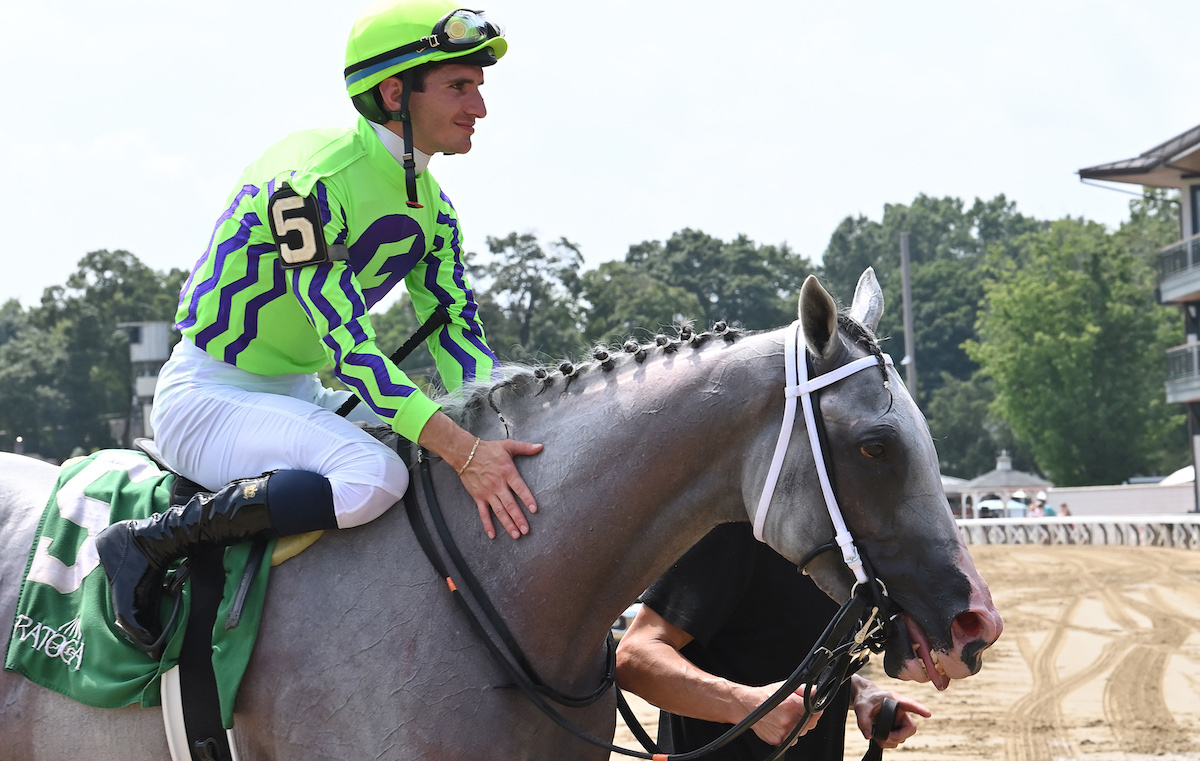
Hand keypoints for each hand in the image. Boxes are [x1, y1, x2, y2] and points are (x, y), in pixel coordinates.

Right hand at [417, 412, 542, 539]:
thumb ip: (525, 447)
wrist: (465, 453)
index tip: (534, 510)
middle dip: (519, 518)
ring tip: (516, 535)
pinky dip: (487, 524)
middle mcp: (498, 485)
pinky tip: (493, 535)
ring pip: (499, 511)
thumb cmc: (488, 449)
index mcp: (507, 473)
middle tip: (526, 530)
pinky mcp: (478, 497)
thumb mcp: (508, 445)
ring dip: (507, 524)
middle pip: (510, 504)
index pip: (519, 488)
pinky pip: (483, 513)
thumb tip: (541, 446)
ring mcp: (487, 493)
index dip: (527, 499)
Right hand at [745, 682, 822, 746]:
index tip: (812, 709)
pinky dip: (788, 733)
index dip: (815, 711)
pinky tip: (780, 724)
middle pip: (810, 725)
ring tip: (785, 717)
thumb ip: (802, 689)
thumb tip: (815, 691)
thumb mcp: (784, 686)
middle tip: (797, 712)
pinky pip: (790, 740)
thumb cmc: (764, 696)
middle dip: (806, 719)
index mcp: (791, 705)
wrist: (746, 706)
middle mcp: (788, 720)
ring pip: (800, 733)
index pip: (815, 714)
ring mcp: (782, 732)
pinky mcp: (777, 740)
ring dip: (797, 727)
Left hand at [850, 675, 930, 748]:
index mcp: (894, 700)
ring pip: (902, 737)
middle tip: (885, 737)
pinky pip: (896, 741)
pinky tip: (878, 738)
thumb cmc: (865, 699)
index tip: (928, 714)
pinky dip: (887, 743)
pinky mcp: (895, 729)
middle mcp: (900, 711)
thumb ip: (863, 721)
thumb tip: (868, 735)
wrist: (864, 700)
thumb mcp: (861, 707)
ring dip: (890, 741)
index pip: (909, 704)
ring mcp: (899, 721)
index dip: (920, 710)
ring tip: (876, 736)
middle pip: (910, 728)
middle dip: (898, 736)